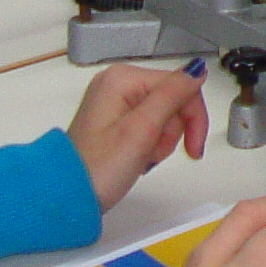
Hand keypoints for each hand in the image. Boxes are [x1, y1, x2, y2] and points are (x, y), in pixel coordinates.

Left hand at [68, 64, 208, 210]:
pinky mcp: (115, 119)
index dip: (193, 117)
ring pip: (164, 115)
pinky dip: (150, 144)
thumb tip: (196, 70)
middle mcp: (117, 83)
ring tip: (141, 157)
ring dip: (161, 141)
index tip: (193, 146)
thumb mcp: (141, 130)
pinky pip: (149, 125)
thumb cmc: (97, 169)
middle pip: (173, 100)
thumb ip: (172, 95)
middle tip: (152, 152)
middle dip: (171, 132)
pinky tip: (138, 157)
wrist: (69, 196)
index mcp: (122, 78)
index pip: (181, 85)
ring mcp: (115, 101)